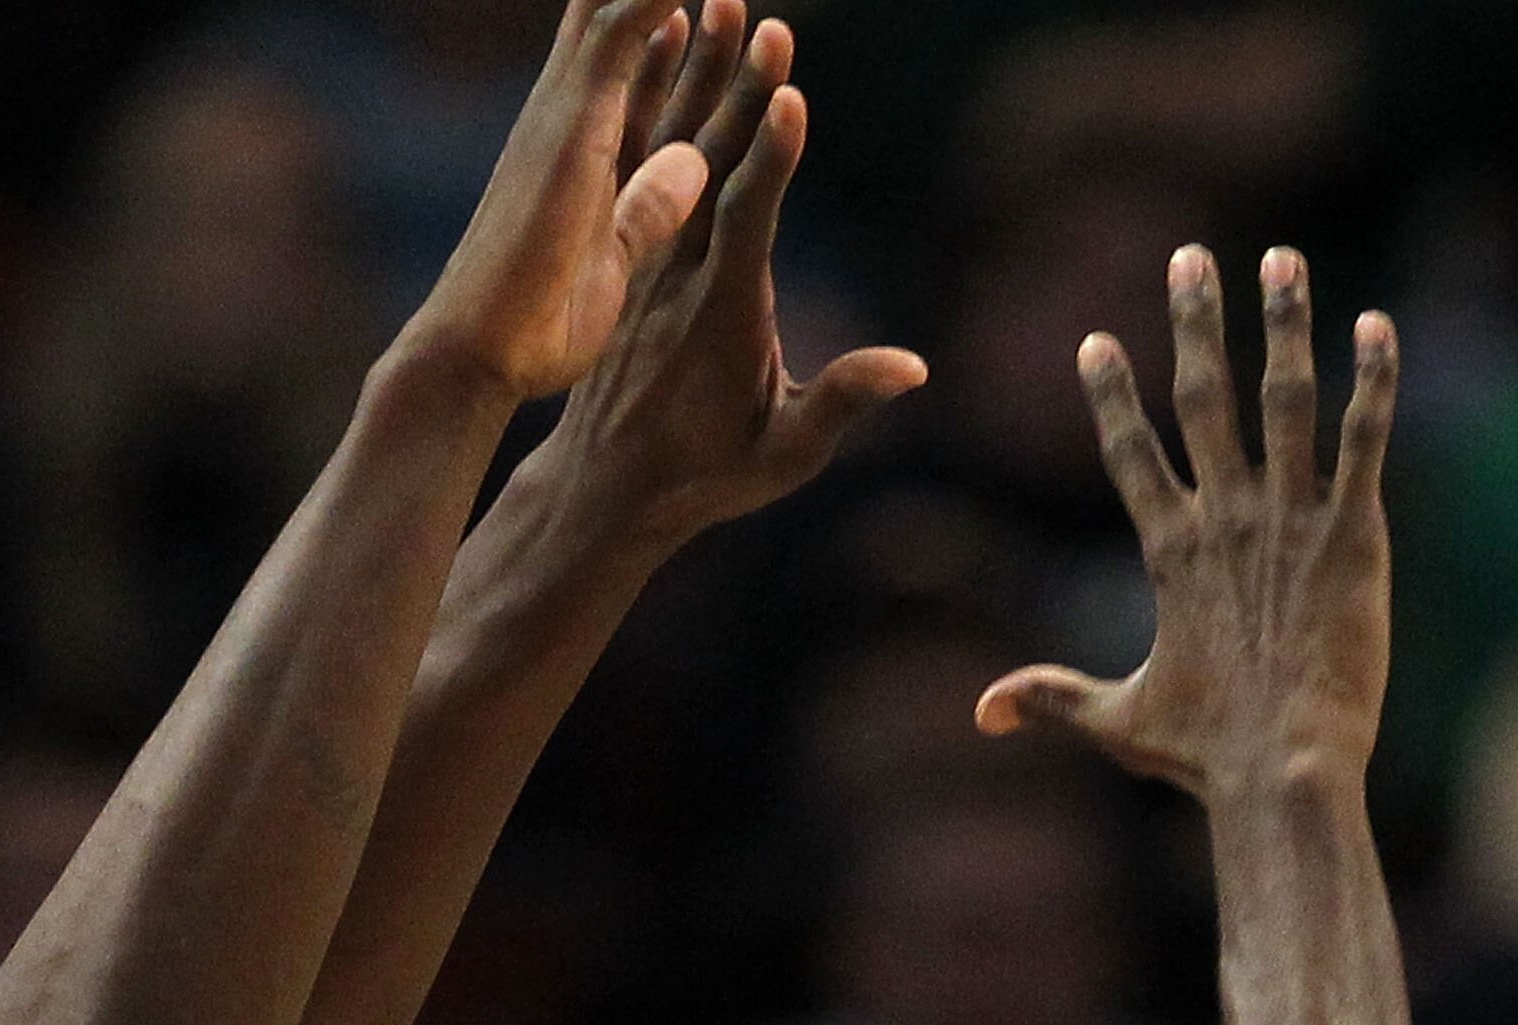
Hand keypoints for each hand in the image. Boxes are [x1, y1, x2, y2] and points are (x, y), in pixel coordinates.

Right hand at [417, 0, 712, 409]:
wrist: (477, 353)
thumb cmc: (534, 326)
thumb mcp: (614, 258)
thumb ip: (647, 207)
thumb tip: (690, 163)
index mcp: (581, 139)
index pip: (621, 48)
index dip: (658, 11)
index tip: (705, 1)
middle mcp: (569, 109)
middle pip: (615, 10)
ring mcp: (569, 107)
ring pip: (619, 4)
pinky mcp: (577, 118)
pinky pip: (624, 28)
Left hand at [534, 3, 925, 549]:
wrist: (607, 484)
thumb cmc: (707, 475)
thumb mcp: (780, 456)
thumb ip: (839, 403)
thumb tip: (911, 368)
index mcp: (720, 316)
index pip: (747, 222)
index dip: (769, 160)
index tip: (787, 96)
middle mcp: (679, 273)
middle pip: (711, 166)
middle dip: (739, 91)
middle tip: (765, 20)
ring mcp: (650, 255)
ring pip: (673, 148)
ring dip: (698, 73)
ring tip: (719, 1)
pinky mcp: (632, 246)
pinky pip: (639, 159)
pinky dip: (654, 96)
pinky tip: (667, 38)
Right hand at [977, 247, 1394, 807]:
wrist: (1282, 773)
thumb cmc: (1205, 755)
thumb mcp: (1119, 721)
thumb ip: (1054, 698)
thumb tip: (982, 712)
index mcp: (1171, 553)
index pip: (1131, 453)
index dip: (1111, 395)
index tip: (1096, 341)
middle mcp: (1226, 519)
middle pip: (1204, 396)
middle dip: (1196, 321)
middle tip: (1192, 255)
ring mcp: (1290, 521)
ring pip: (1285, 398)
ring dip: (1282, 322)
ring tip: (1281, 260)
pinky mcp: (1353, 536)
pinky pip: (1363, 440)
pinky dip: (1372, 380)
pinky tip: (1375, 325)